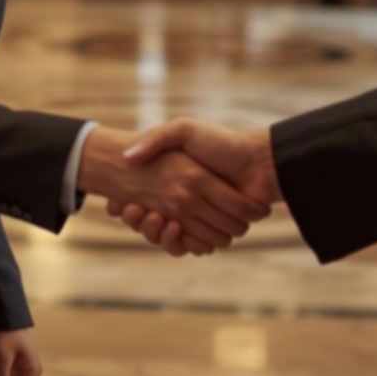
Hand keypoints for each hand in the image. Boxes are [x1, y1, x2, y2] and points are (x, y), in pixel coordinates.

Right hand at [77, 126, 269, 252]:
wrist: (258, 160)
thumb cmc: (221, 142)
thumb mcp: (184, 129)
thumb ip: (157, 138)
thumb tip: (127, 158)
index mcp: (175, 182)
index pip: (140, 203)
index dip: (127, 208)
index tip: (118, 204)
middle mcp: (184, 203)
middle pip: (150, 224)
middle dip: (138, 221)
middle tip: (132, 209)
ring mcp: (198, 219)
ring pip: (167, 239)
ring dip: (155, 233)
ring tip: (153, 216)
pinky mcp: (213, 231)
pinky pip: (190, 246)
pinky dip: (179, 242)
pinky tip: (171, 226)